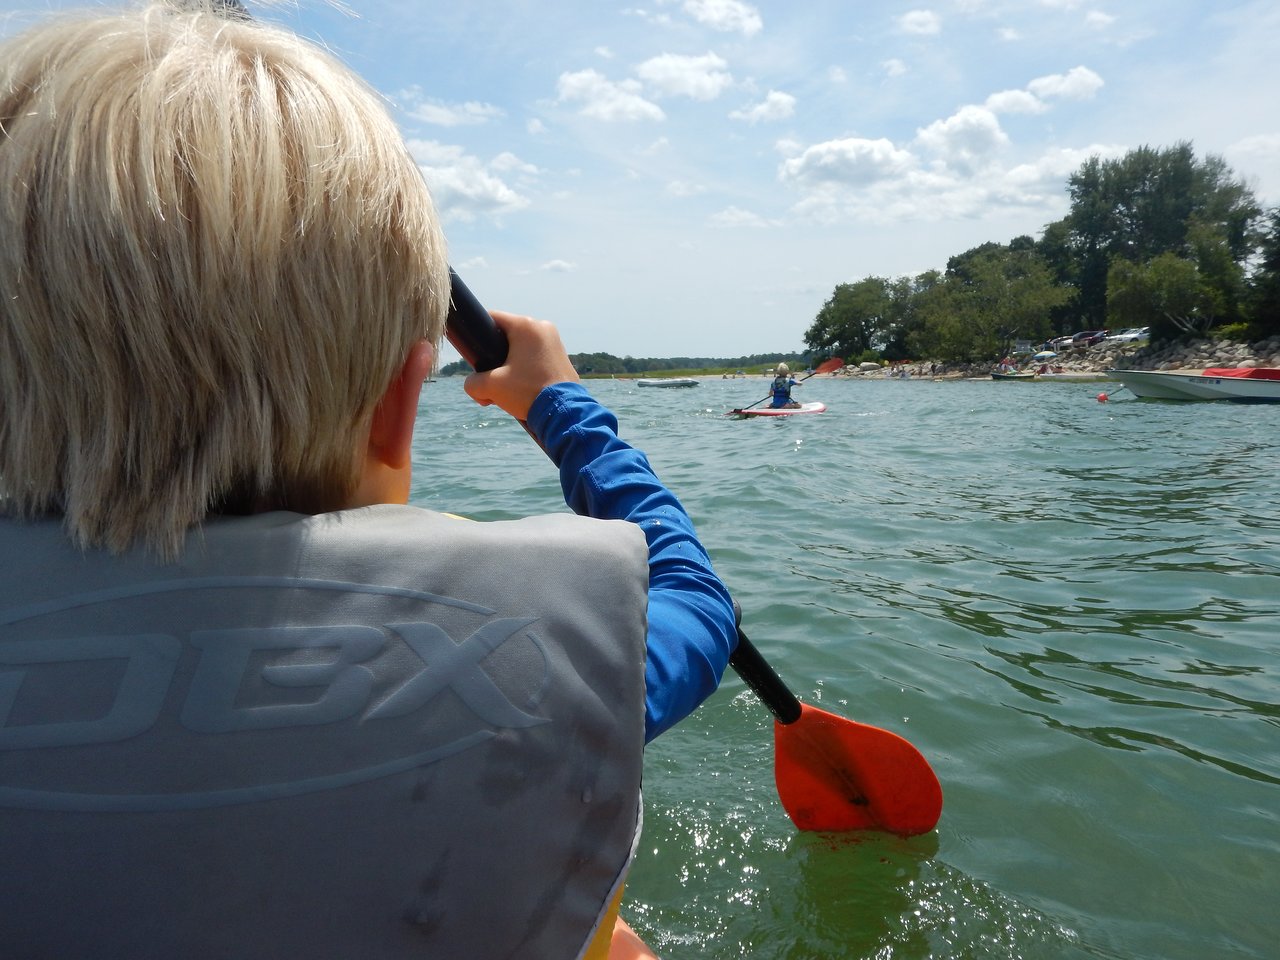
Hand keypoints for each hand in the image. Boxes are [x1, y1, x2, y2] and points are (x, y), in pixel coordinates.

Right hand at [463, 311, 578, 419]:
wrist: (563, 412)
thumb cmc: (528, 393)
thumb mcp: (492, 387)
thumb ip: (473, 383)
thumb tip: (473, 384)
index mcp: (526, 326)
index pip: (492, 318)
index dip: (478, 334)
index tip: (475, 352)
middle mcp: (543, 328)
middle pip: (507, 336)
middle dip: (496, 357)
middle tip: (493, 379)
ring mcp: (555, 342)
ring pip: (522, 348)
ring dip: (511, 365)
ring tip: (509, 389)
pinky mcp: (562, 356)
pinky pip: (537, 357)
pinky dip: (527, 369)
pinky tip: (524, 388)